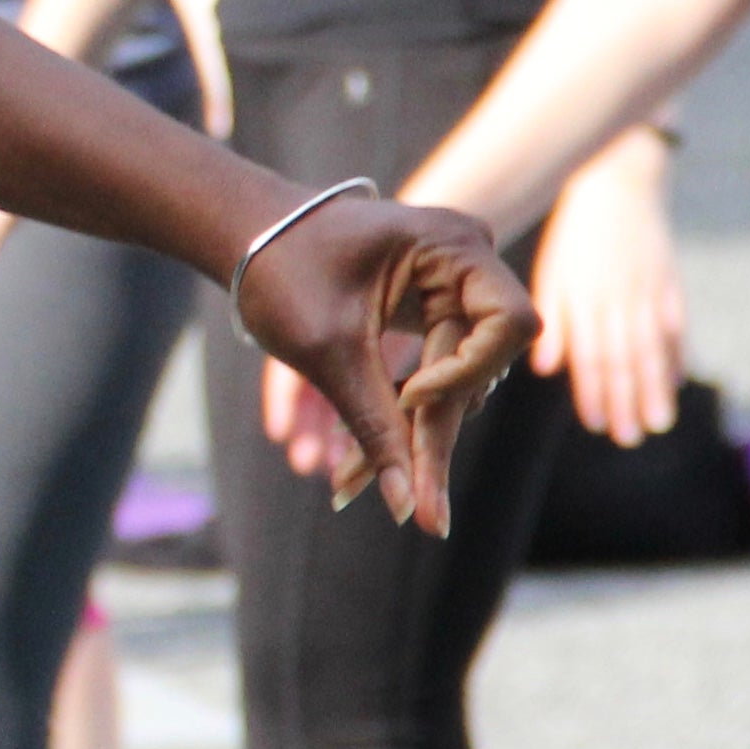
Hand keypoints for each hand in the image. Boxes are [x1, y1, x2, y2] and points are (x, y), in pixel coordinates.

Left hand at [232, 195, 538, 532]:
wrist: (241, 234)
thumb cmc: (280, 267)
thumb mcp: (328, 347)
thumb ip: (376, 424)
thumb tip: (407, 509)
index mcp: (452, 245)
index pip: (507, 324)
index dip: (466, 372)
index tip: (408, 399)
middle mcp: (464, 261)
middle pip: (477, 365)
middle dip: (431, 431)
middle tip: (419, 514)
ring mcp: (451, 287)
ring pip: (453, 382)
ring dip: (409, 433)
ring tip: (349, 486)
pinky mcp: (430, 312)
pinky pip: (431, 373)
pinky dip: (395, 414)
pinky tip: (355, 464)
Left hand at [527, 140, 684, 446]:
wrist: (619, 181)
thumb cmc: (578, 234)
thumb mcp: (555, 270)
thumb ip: (554, 319)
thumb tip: (546, 370)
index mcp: (585, 293)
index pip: (590, 352)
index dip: (594, 391)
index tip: (596, 425)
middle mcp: (618, 295)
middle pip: (624, 357)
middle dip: (626, 401)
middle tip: (629, 438)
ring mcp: (649, 288)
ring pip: (652, 347)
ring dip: (655, 388)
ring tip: (657, 424)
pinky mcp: (671, 280)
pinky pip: (676, 325)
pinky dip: (676, 355)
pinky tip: (675, 382)